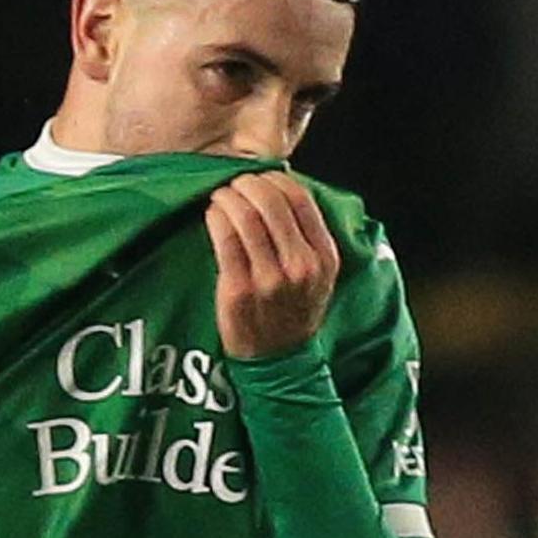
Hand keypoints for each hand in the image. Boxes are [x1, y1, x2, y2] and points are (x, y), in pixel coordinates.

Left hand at [207, 171, 341, 358]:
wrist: (279, 358)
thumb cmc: (293, 309)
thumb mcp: (317, 274)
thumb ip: (306, 236)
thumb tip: (277, 187)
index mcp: (324, 257)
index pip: (300, 198)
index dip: (274, 179)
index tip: (260, 179)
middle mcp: (301, 267)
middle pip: (270, 201)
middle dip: (247, 183)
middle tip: (235, 184)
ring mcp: (270, 279)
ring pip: (245, 215)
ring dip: (227, 196)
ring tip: (221, 197)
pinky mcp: (239, 288)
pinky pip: (224, 238)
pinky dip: (215, 216)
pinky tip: (213, 213)